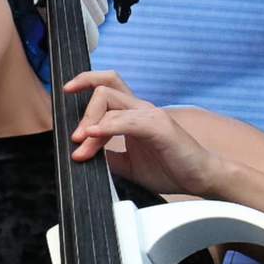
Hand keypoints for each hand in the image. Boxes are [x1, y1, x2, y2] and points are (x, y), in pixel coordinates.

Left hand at [64, 70, 226, 195]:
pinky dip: (105, 127)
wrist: (200, 177)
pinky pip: (126, 120)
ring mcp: (150, 114)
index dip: (82, 86)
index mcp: (133, 113)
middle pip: (104, 87)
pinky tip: (93, 137)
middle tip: (75, 139)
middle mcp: (140, 108)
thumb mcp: (127, 164)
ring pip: (109, 98)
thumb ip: (107, 156)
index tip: (63, 96)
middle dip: (82, 111)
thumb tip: (84, 156)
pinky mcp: (158, 126)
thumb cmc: (170, 167)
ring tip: (81, 146)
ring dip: (89, 122)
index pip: (105, 88)